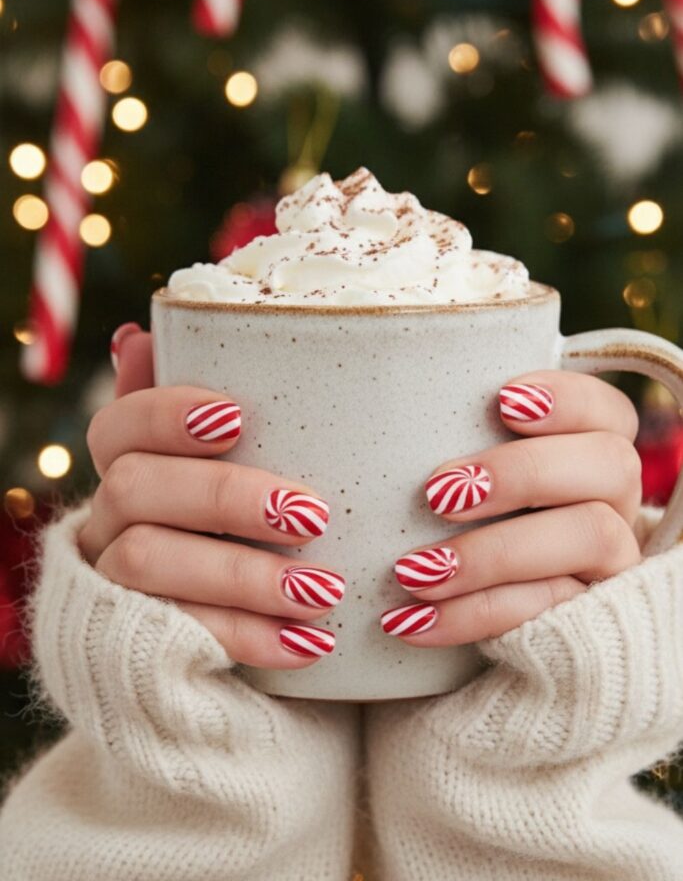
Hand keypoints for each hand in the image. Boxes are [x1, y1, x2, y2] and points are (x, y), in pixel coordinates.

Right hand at [79, 324, 343, 666]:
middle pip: (135, 488)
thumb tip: (138, 335)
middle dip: (226, 496)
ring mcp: (111, 581)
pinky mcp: (137, 640)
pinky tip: (311, 642)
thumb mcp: (225, 460)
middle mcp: (106, 516)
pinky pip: (179, 635)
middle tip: (313, 514)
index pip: (120, 424)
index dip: (167, 414)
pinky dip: (248, 637)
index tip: (236, 417)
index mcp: (126, 462)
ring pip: (146, 562)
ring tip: (325, 589)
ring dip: (243, 574)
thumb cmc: (235, 517)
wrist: (215, 620)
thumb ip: (194, 406)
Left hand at [382, 372, 642, 642]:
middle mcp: (614, 499)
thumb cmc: (456, 514)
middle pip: (610, 466)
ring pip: (591, 537)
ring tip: (414, 571)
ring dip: (493, 553)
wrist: (470, 607)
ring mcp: (610, 560)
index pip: (609, 409)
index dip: (568, 398)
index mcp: (590, 447)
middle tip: (438, 492)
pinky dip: (471, 615)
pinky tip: (411, 620)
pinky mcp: (587, 616)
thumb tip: (388, 413)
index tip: (503, 401)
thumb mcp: (461, 472)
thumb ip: (457, 441)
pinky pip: (544, 612)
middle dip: (522, 472)